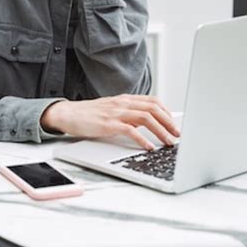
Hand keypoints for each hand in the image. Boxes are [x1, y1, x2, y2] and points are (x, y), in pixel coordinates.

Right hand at [40, 94, 180, 150]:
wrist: (69, 114)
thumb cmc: (90, 114)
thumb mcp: (113, 110)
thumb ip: (129, 114)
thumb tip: (147, 123)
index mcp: (125, 99)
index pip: (153, 101)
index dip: (167, 112)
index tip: (175, 124)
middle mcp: (123, 103)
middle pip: (153, 108)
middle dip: (169, 122)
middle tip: (177, 135)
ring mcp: (116, 112)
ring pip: (146, 118)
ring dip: (160, 131)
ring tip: (168, 142)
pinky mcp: (108, 124)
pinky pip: (130, 130)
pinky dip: (142, 139)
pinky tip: (148, 147)